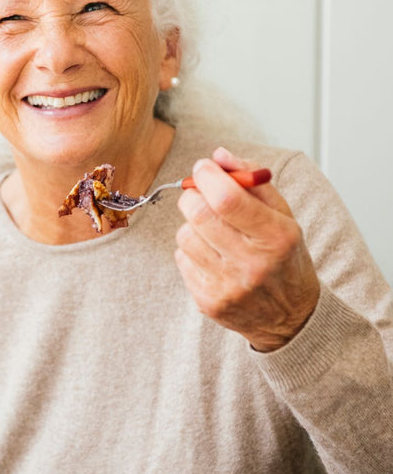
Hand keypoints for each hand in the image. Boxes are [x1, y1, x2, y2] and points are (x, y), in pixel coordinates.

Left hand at [175, 146, 319, 351]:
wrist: (291, 317)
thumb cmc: (284, 257)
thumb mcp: (283, 215)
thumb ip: (252, 180)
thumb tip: (218, 156)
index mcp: (277, 237)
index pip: (227, 199)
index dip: (207, 176)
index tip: (203, 167)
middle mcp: (252, 264)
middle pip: (198, 214)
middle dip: (193, 195)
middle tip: (201, 194)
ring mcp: (228, 287)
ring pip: (185, 235)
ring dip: (193, 226)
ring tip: (214, 233)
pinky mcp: (208, 302)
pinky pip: (181, 259)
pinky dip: (192, 251)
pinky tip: (213, 257)